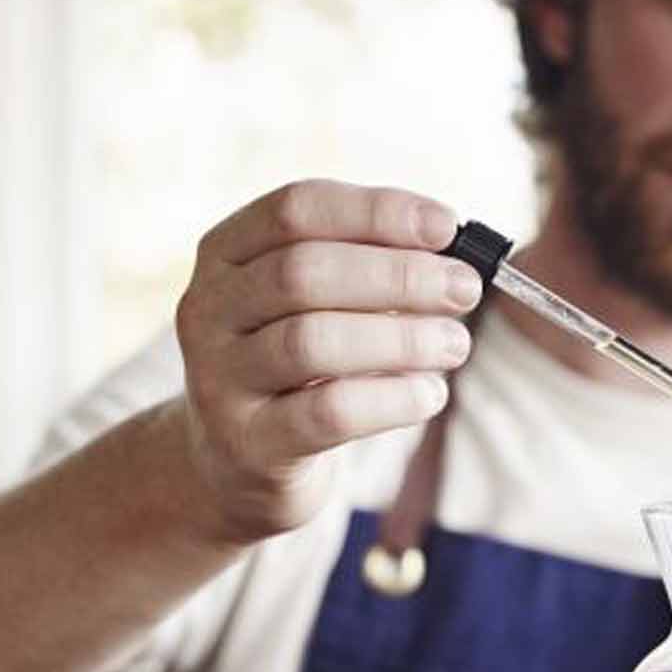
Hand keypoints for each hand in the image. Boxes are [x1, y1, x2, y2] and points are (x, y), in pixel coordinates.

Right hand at [174, 180, 482, 542]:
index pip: (296, 209)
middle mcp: (207, 310)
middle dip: (398, 275)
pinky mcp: (248, 445)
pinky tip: (429, 394)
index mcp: (224, 254)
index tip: (447, 226)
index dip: (377, 212)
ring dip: (401, 338)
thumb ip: (366, 266)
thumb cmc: (295, 366)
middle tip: (464, 289)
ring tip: (455, 344)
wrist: (237, 462)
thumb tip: (451, 254)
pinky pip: (328, 413)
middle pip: (303, 273)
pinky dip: (391, 399)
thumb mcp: (313, 303)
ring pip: (312, 342)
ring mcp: (218, 380)